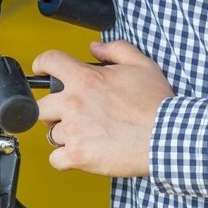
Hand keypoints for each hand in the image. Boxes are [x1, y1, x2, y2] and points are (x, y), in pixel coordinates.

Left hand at [32, 40, 174, 176]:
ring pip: (51, 133)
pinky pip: (56, 159)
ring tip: (85, 134)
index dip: (42, 63)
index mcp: (85, 79)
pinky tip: (80, 152)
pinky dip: (65, 158)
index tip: (41, 69)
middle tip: (70, 113)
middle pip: (42, 105)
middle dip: (53, 109)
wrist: (166, 136)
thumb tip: (95, 48)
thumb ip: (115, 50)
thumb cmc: (156, 103)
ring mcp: (74, 131)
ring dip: (63, 135)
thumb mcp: (140, 64)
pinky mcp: (78, 156)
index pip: (49, 62)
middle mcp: (74, 103)